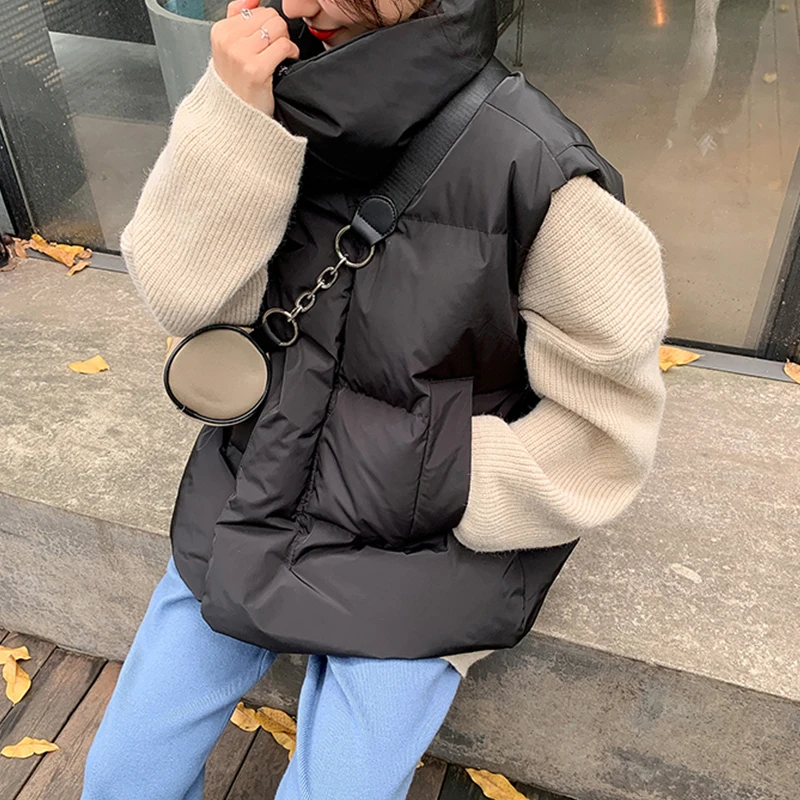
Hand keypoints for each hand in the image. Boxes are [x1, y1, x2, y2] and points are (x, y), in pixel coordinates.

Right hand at [211, 0, 299, 115]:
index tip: (264, 42)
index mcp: (220, 31)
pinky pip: (284, 46)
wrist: (235, 117)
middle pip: (270, 16)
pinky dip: (291, 53)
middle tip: (274, 50)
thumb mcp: (229, 47)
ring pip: (278, 28)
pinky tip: (284, 63)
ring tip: (278, 56)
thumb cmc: (237, 84)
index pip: (256, 9)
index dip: (267, 25)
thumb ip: (238, 17)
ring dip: (285, 42)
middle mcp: (228, 40)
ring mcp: (241, 55)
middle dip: (277, 32)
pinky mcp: (256, 69)